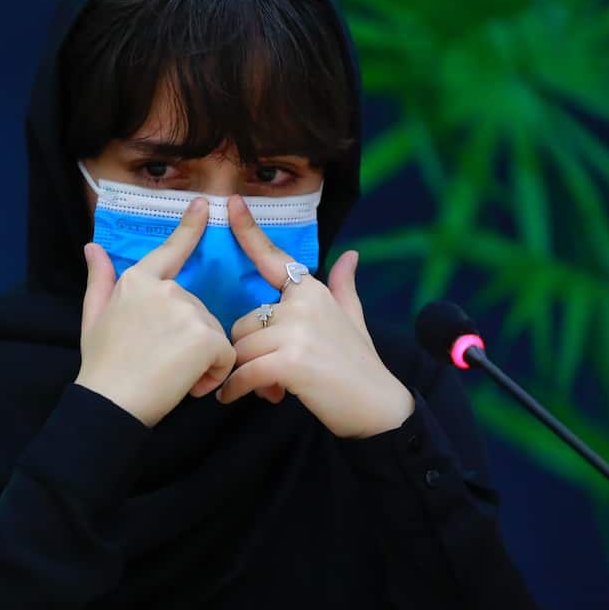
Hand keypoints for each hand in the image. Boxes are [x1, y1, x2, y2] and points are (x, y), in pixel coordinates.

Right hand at [76, 198, 236, 426]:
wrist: (109, 403)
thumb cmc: (101, 364)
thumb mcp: (94, 317)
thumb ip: (100, 280)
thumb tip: (93, 247)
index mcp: (138, 280)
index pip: (171, 250)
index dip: (191, 226)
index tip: (207, 204)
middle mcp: (165, 289)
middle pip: (197, 308)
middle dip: (187, 337)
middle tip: (158, 361)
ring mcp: (187, 310)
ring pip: (212, 332)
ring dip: (200, 358)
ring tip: (170, 375)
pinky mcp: (206, 336)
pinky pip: (225, 354)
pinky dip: (214, 374)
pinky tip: (189, 385)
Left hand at [217, 195, 414, 438]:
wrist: (378, 406)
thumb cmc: (361, 364)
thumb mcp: (353, 318)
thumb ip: (342, 287)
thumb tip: (350, 256)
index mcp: (312, 291)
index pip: (273, 258)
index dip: (248, 231)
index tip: (231, 202)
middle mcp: (302, 305)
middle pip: (242, 323)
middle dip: (248, 351)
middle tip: (269, 375)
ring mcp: (296, 331)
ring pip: (240, 349)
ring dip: (245, 374)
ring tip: (270, 389)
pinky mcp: (290, 362)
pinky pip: (244, 371)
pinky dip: (236, 388)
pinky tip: (234, 398)